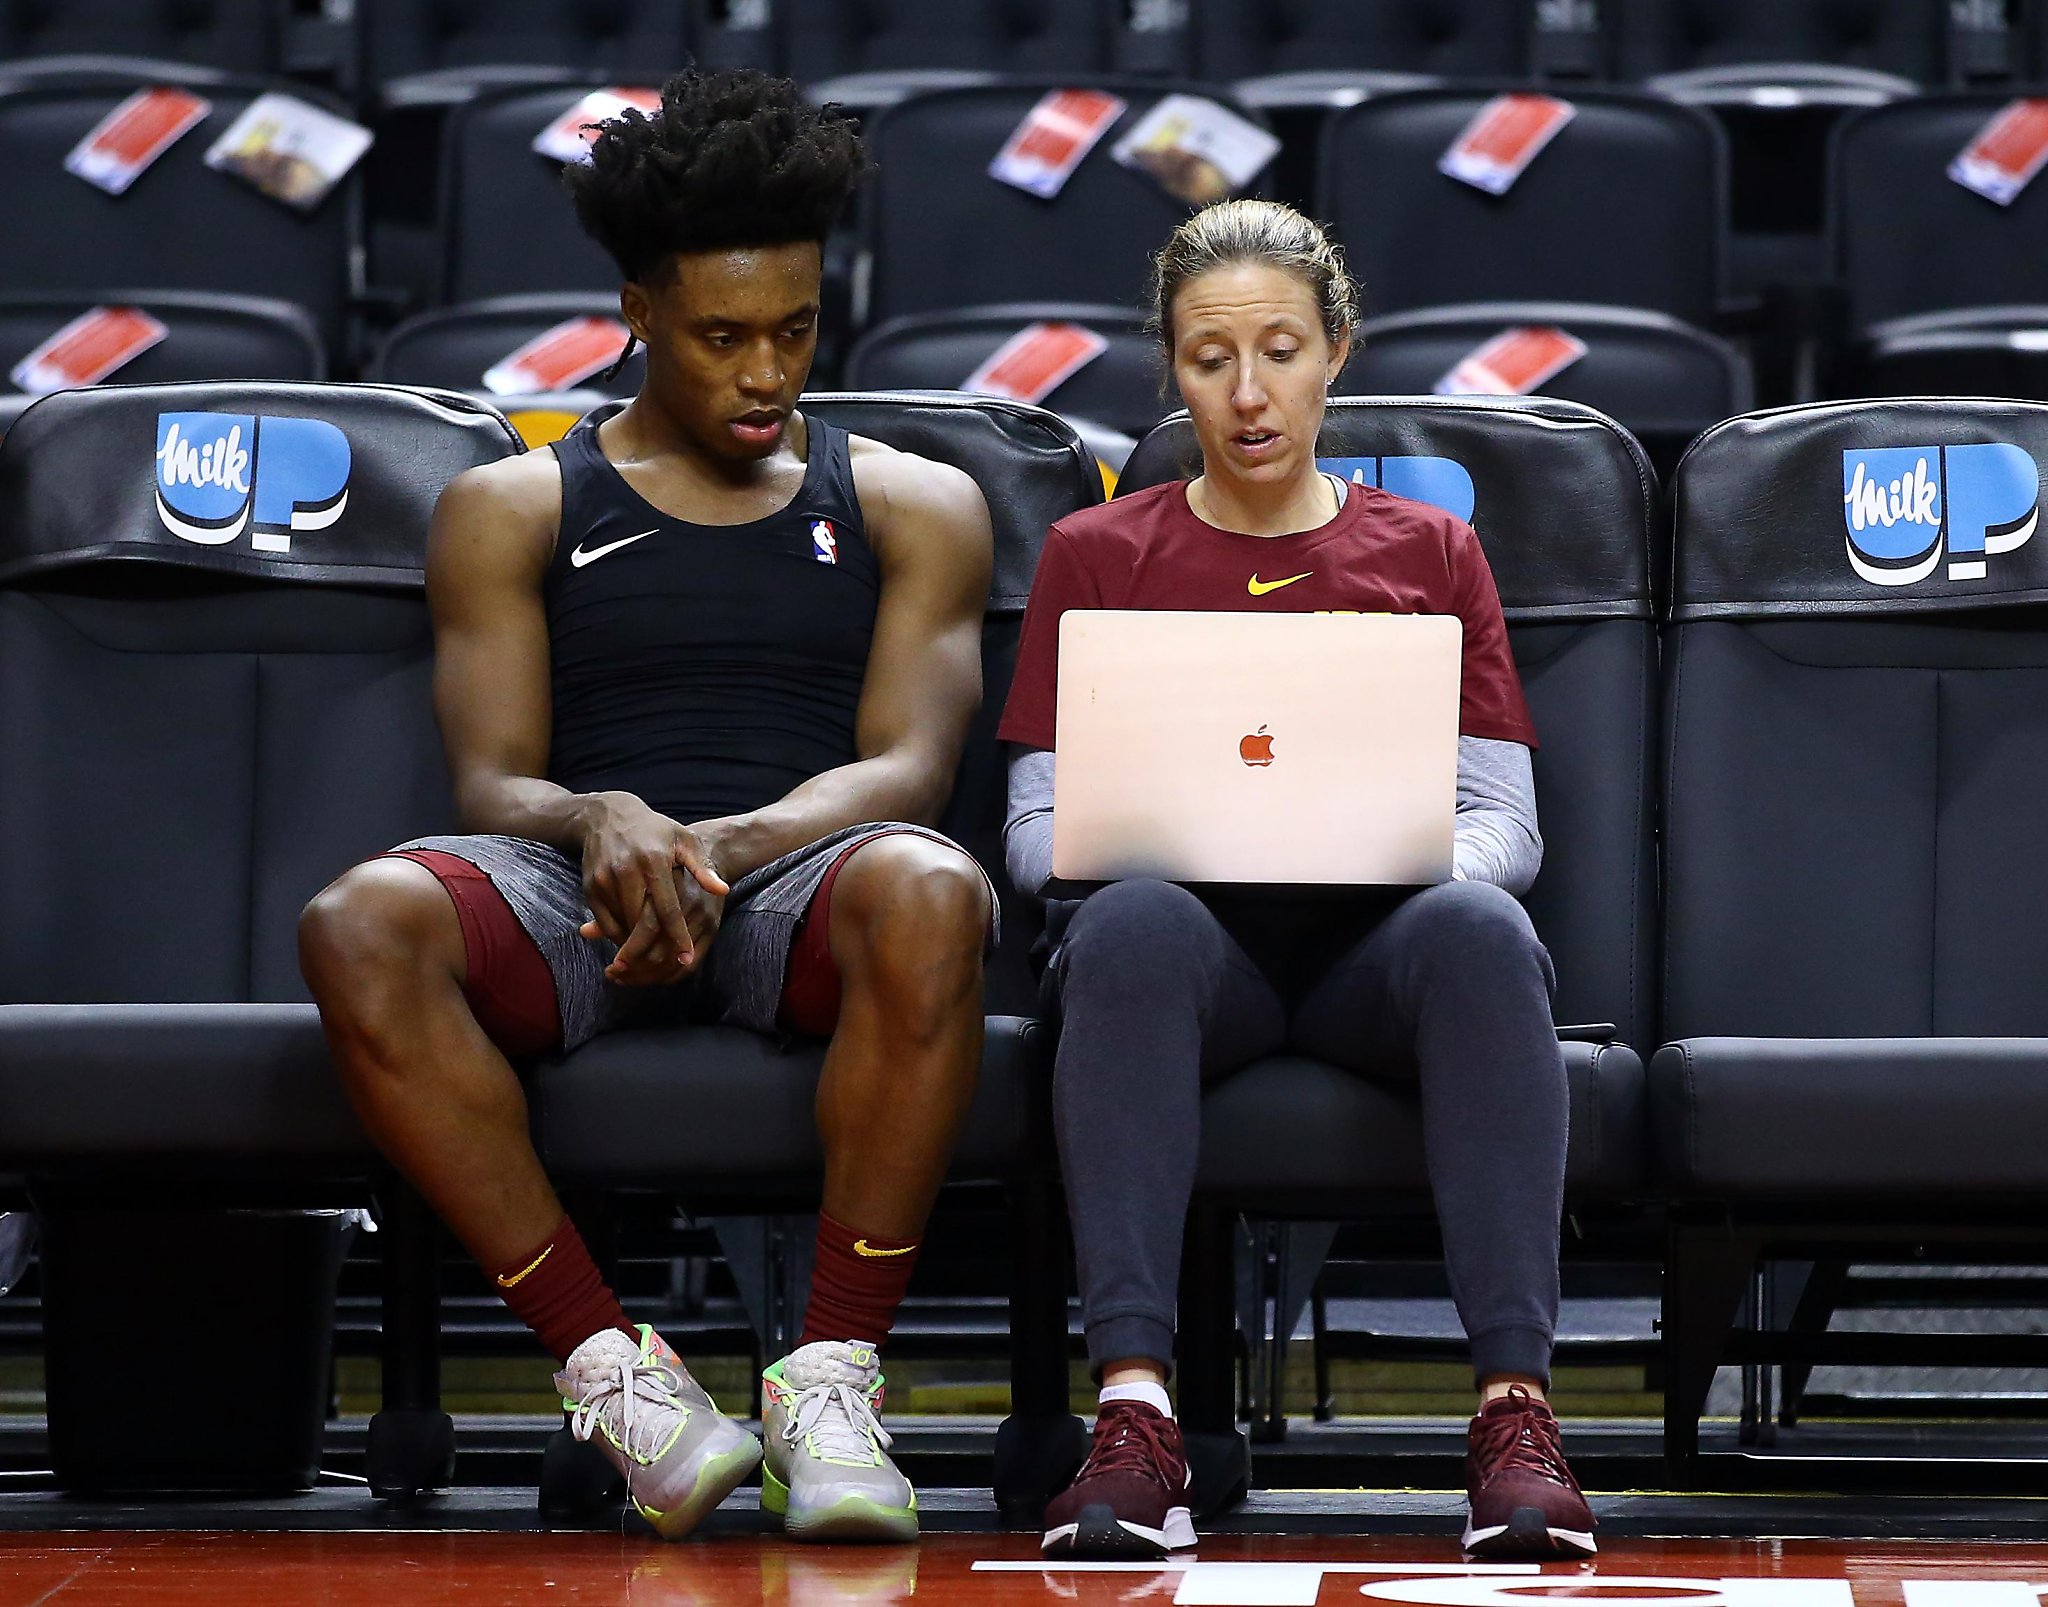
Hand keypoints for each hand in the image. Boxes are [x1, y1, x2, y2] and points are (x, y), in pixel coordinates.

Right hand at [576, 794, 729, 983]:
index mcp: (653, 860)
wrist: (607, 816)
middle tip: (669, 964)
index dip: (678, 935)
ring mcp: (604, 880)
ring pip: (622, 925)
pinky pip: (605, 922)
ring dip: (636, 943)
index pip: (667, 908)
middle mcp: (626, 871)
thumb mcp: (683, 839)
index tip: (687, 957)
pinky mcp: (589, 887)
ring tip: (652, 955)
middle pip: (641, 922)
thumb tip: (723, 890)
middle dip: (655, 946)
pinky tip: (632, 938)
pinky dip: (618, 934)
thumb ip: (702, 867)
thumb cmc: (655, 829)